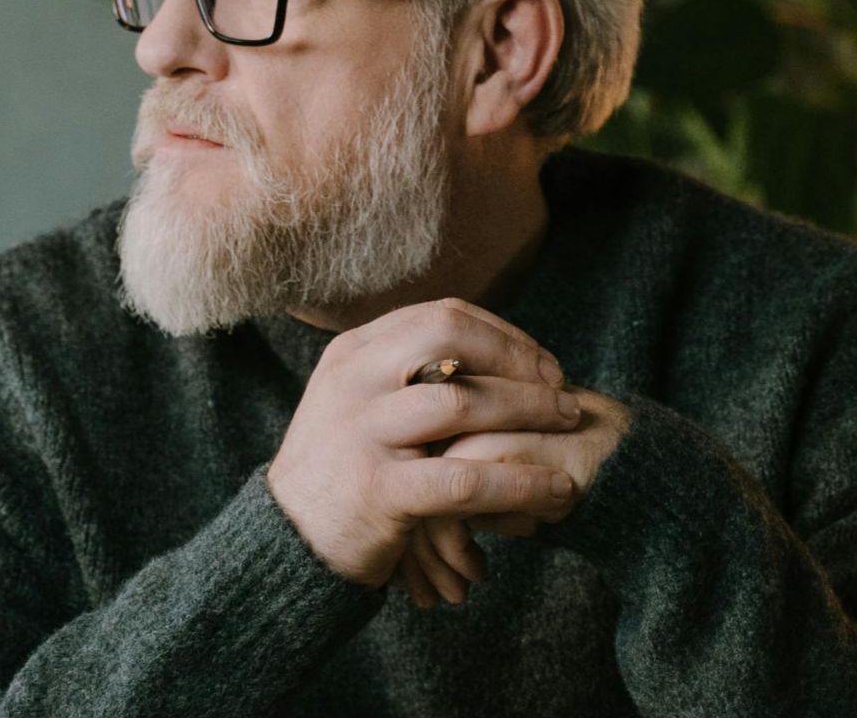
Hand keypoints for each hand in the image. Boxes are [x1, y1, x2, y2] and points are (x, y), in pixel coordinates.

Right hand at [264, 298, 582, 589]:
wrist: (287, 540)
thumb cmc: (339, 470)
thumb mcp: (354, 402)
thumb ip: (403, 373)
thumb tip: (486, 350)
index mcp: (352, 353)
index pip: (440, 316)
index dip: (502, 334)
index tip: (539, 361)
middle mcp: (355, 382)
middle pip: (452, 338)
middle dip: (518, 359)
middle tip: (561, 386)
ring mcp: (363, 433)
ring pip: (464, 403)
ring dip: (530, 409)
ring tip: (570, 424)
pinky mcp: (379, 490)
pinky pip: (465, 478)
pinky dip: (521, 481)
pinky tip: (556, 488)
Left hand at [399, 387, 631, 606]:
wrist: (621, 458)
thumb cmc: (557, 471)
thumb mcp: (496, 488)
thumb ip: (454, 499)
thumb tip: (412, 558)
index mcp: (434, 415)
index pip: (393, 478)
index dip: (400, 532)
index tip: (408, 574)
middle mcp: (439, 412)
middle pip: (398, 492)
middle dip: (407, 553)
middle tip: (423, 595)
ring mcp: (457, 426)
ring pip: (415, 506)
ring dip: (431, 562)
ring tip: (452, 596)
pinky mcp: (483, 449)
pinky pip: (447, 514)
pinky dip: (457, 555)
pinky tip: (477, 576)